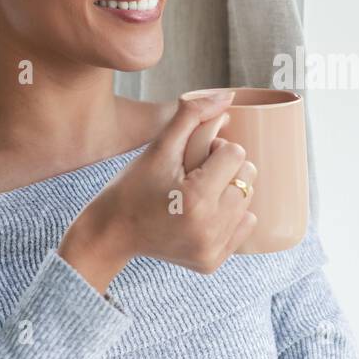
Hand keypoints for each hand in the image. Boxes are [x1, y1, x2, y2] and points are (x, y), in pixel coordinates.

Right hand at [60, 92, 259, 284]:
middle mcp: (208, 228)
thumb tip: (228, 96)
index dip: (216, 148)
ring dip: (229, 191)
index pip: (236, 154)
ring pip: (248, 201)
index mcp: (196, 198)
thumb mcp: (159, 147)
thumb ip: (192, 115)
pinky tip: (203, 213)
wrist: (111, 234)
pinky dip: (230, 216)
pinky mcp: (212, 262)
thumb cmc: (132, 186)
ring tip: (198, 192)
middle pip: (247, 178)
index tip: (195, 157)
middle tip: (197, 174)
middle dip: (227, 169)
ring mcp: (211, 249)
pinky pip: (245, 227)